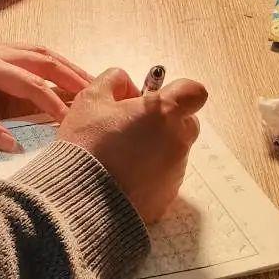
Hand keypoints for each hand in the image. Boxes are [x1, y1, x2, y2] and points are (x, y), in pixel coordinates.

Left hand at [0, 37, 90, 150]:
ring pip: (39, 51)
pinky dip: (50, 60)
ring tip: (88, 82)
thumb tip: (12, 145)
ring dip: (65, 64)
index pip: (29, 84)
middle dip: (72, 76)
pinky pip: (28, 50)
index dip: (53, 103)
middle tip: (99, 94)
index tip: (72, 122)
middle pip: (43, 60)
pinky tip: (59, 71)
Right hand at [58, 68, 206, 222]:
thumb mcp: (90, 99)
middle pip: (185, 122)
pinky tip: (120, 174)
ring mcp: (176, 170)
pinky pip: (163, 175)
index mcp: (163, 112)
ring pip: (172, 149)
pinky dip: (148, 172)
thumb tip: (126, 83)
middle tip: (130, 126)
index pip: (194, 92)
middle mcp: (177, 140)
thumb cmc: (88, 144)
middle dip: (162, 120)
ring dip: (153, 147)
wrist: (84, 197)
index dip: (177, 91)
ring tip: (118, 155)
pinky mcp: (168, 195)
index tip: (154, 97)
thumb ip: (113, 80)